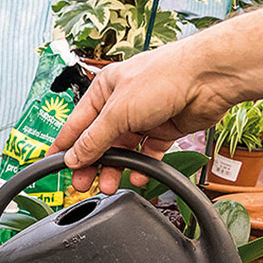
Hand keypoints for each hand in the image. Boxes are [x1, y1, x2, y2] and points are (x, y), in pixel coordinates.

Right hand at [47, 40, 236, 193]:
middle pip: (99, 140)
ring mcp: (144, 117)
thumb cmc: (164, 77)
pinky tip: (138, 176)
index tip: (55, 165)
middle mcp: (122, 103)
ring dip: (115, 168)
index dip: (65, 146)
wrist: (208, 78)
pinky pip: (147, 153)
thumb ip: (94, 139)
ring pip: (123, 149)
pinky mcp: (164, 129)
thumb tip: (74, 157)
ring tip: (109, 185)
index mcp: (104, 90)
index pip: (77, 124)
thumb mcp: (118, 111)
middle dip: (91, 163)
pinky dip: (142, 166)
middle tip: (82, 185)